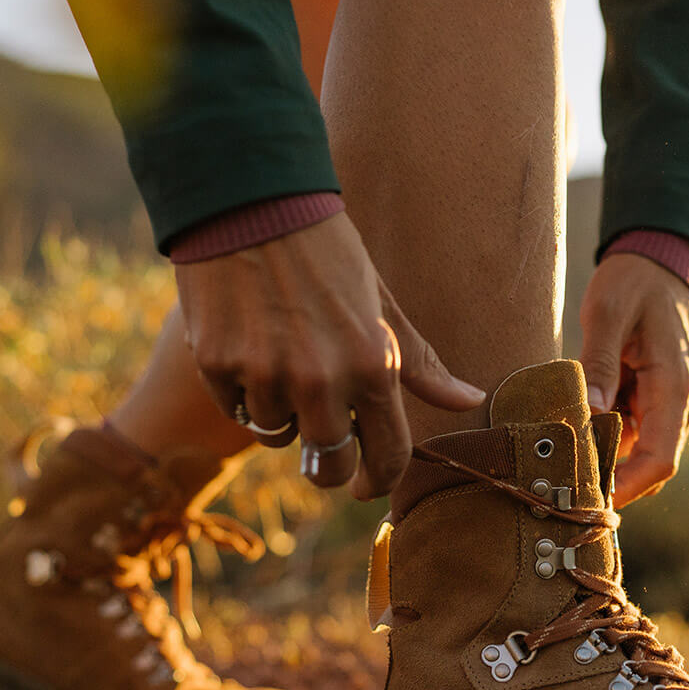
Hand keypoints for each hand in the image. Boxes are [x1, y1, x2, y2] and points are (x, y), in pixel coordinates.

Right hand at [175, 213, 483, 498]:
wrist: (249, 203)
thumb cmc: (325, 252)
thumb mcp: (380, 304)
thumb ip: (419, 363)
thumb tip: (470, 401)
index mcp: (371, 366)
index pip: (386, 457)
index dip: (377, 481)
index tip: (365, 486)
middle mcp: (320, 380)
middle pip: (326, 466)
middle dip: (326, 462)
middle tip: (321, 441)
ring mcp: (266, 376)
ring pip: (276, 436)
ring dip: (281, 413)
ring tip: (280, 360)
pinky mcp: (218, 367)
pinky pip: (238, 410)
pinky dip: (243, 392)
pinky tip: (247, 347)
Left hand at [577, 252, 688, 504]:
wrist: (660, 260)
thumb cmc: (634, 280)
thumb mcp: (608, 311)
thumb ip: (599, 361)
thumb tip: (589, 412)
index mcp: (676, 385)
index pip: (662, 459)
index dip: (628, 487)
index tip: (590, 498)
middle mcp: (683, 401)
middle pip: (651, 465)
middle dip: (612, 480)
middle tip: (560, 487)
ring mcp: (673, 401)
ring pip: (640, 451)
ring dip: (605, 457)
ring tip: (558, 459)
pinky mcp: (658, 397)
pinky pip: (634, 430)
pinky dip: (606, 437)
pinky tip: (572, 430)